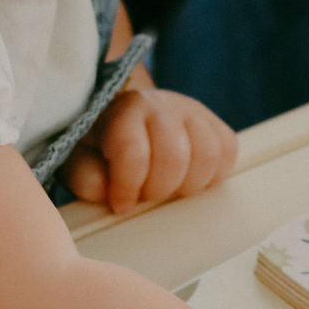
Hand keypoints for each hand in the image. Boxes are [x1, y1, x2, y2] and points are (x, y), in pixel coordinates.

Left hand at [63, 85, 238, 212]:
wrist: (125, 116)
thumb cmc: (102, 143)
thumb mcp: (80, 157)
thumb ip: (85, 175)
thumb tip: (106, 190)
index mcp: (126, 109)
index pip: (134, 152)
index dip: (127, 187)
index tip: (120, 204)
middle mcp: (164, 104)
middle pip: (175, 159)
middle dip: (158, 189)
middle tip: (145, 193)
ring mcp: (195, 113)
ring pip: (208, 158)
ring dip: (188, 185)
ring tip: (169, 188)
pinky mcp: (217, 126)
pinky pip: (228, 155)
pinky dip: (211, 176)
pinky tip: (189, 179)